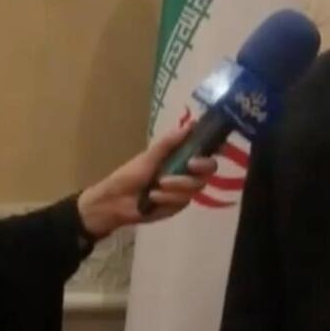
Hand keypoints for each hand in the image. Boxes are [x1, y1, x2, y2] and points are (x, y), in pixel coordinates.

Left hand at [76, 122, 218, 237]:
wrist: (116, 201)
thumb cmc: (130, 175)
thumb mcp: (149, 156)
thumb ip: (170, 142)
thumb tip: (191, 124)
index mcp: (179, 157)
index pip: (205, 151)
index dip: (213, 149)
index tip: (204, 153)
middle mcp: (186, 172)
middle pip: (208, 170)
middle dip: (199, 168)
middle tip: (189, 165)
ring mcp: (183, 190)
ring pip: (195, 187)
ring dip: (175, 186)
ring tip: (155, 187)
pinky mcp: (178, 206)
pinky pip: (183, 201)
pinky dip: (167, 199)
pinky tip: (152, 198)